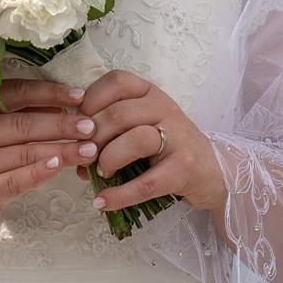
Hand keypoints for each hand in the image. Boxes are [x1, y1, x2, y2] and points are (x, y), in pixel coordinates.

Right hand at [0, 78, 98, 224]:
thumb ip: (17, 110)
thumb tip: (64, 102)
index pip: (18, 93)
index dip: (52, 93)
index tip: (80, 96)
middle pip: (25, 125)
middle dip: (63, 124)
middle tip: (92, 126)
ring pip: (25, 153)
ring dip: (62, 150)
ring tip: (89, 149)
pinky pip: (17, 180)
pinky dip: (40, 172)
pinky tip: (59, 165)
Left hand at [72, 69, 226, 213]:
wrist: (211, 171)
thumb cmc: (165, 147)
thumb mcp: (139, 126)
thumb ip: (108, 129)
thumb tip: (71, 149)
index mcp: (149, 93)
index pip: (116, 81)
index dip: (90, 100)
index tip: (77, 123)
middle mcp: (165, 108)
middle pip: (119, 113)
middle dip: (93, 136)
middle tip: (84, 155)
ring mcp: (178, 137)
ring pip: (136, 139)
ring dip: (108, 159)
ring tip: (100, 173)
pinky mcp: (185, 169)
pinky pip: (147, 183)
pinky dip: (120, 195)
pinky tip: (102, 201)